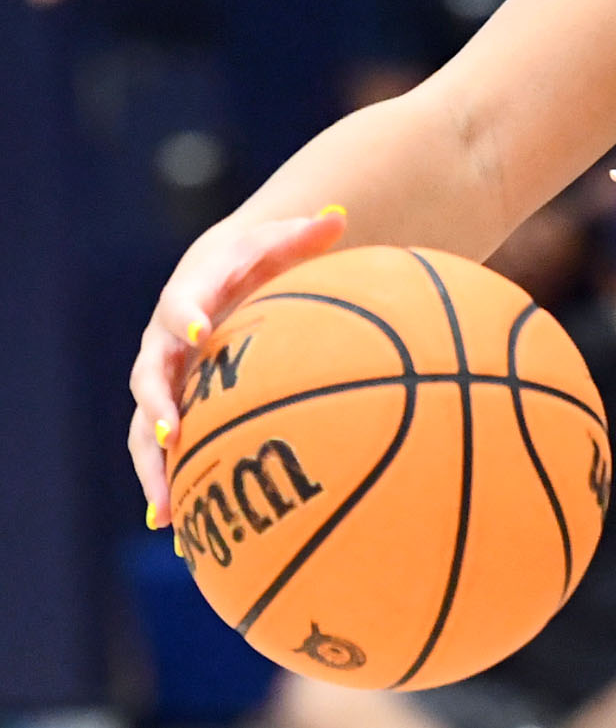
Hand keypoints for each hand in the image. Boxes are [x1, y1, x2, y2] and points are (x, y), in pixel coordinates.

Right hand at [128, 207, 348, 524]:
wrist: (217, 275)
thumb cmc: (253, 258)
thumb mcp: (278, 241)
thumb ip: (304, 232)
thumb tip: (340, 214)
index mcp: (188, 299)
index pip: (177, 307)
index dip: (185, 318)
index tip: (199, 331)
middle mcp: (164, 345)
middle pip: (148, 378)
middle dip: (156, 406)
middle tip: (170, 433)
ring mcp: (164, 382)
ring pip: (145, 429)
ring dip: (152, 466)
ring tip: (165, 511)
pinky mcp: (171, 409)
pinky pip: (162, 452)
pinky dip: (168, 484)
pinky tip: (178, 530)